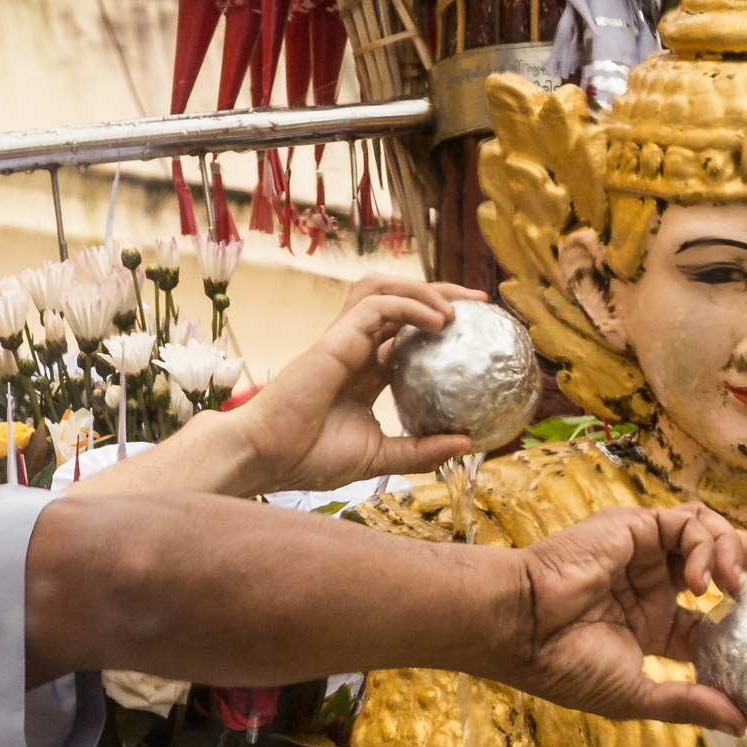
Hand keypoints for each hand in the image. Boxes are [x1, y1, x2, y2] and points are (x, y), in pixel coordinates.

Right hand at [221, 275, 485, 494]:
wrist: (266, 456)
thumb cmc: (309, 458)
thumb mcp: (380, 457)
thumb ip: (421, 450)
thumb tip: (467, 443)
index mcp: (362, 371)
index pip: (404, 333)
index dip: (437, 324)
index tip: (476, 332)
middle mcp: (353, 348)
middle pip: (398, 301)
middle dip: (440, 292)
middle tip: (481, 304)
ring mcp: (342, 338)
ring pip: (384, 289)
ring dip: (424, 288)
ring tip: (461, 306)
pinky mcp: (335, 337)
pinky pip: (378, 306)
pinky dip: (411, 305)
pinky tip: (440, 321)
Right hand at [490, 504, 746, 731]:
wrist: (520, 627)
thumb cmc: (563, 665)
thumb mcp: (637, 693)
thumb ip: (690, 702)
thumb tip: (743, 723)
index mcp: (656, 627)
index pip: (715, 619)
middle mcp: (654, 586)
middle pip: (725, 566)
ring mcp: (646, 554)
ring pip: (713, 535)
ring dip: (736, 554)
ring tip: (735, 586)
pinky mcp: (636, 526)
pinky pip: (689, 521)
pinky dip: (706, 544)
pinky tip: (699, 578)